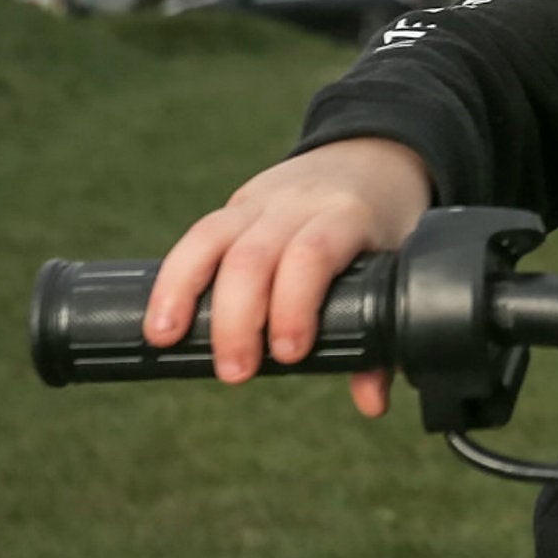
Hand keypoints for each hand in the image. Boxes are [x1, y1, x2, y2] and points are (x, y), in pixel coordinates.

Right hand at [144, 137, 431, 416]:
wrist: (372, 155)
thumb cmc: (385, 223)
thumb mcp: (397, 265)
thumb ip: (383, 335)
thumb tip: (371, 402)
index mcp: (346, 217)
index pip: (312, 254)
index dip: (294, 303)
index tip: (288, 354)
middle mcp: (298, 204)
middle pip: (253, 255)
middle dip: (237, 318)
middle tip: (235, 373)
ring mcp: (261, 201)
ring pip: (211, 237)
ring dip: (182, 289)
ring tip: (165, 338)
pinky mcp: (236, 206)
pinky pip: (198, 236)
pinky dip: (175, 276)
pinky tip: (160, 315)